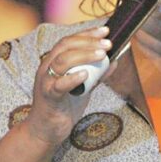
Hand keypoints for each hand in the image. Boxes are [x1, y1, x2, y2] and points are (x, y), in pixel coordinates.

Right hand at [25, 26, 111, 146]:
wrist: (46, 131)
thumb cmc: (64, 106)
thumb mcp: (85, 87)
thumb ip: (97, 74)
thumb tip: (115, 61)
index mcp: (55, 62)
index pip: (70, 41)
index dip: (87, 33)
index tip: (105, 31)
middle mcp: (47, 68)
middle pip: (66, 46)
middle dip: (88, 41)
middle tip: (107, 43)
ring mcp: (46, 81)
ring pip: (61, 61)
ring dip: (83, 55)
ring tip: (101, 55)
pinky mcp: (47, 97)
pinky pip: (58, 85)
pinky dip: (72, 78)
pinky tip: (85, 74)